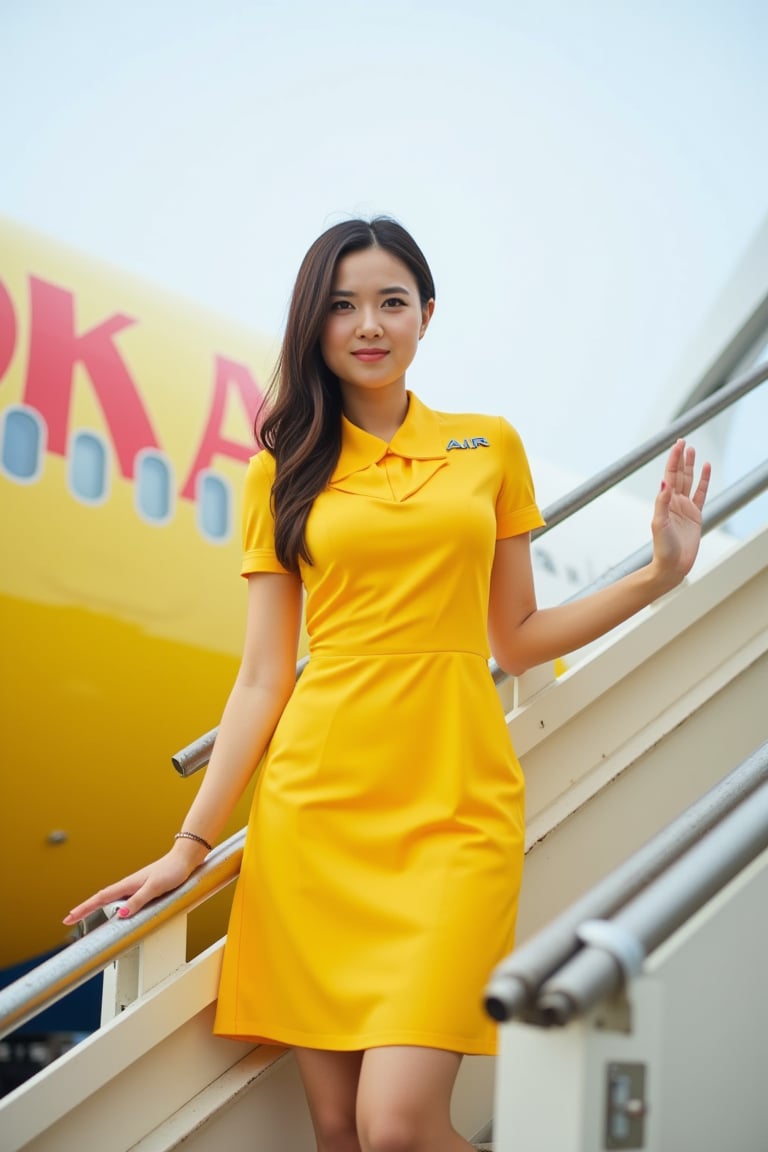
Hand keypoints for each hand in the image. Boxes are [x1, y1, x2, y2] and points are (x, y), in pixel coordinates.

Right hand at [62, 840, 206, 924]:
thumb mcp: (155, 888)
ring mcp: (136, 887)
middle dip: (85, 909)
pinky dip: (114, 907)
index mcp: (128, 885)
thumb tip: (121, 915)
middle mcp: (130, 886)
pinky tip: (116, 912)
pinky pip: (124, 901)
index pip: (101, 898)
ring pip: (112, 900)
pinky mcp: (145, 889)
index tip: (69, 917)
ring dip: (97, 908)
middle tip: (71, 919)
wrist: (185, 859)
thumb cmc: (172, 871)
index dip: (84, 908)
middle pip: (102, 899)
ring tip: (86, 917)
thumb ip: (138, 901)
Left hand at [650, 439, 710, 585]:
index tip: (678, 444)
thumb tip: (664, 483)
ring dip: (691, 466)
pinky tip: (705, 468)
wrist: (672, 566)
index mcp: (664, 502)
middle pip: (679, 475)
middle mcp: (674, 502)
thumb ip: (662, 502)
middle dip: (681, 459)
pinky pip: (701, 494)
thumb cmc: (662, 547)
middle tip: (683, 441)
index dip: (674, 459)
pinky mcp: (695, 516)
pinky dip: (703, 481)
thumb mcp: (659, 523)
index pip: (669, 475)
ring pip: (689, 482)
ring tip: (693, 450)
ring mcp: (685, 508)